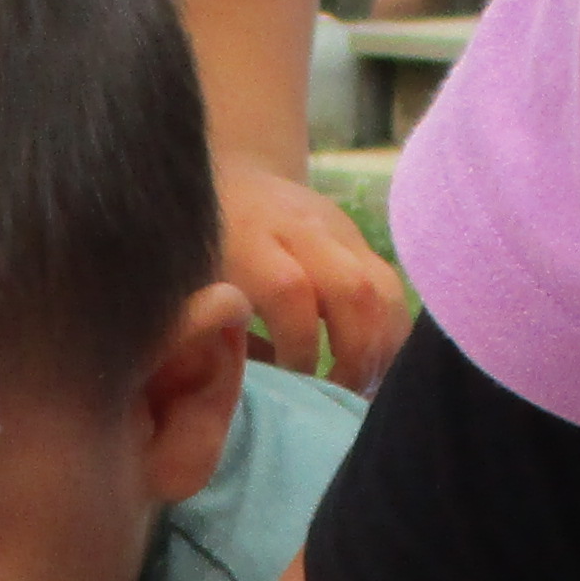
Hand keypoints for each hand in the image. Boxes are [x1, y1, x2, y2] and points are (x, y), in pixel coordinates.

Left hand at [216, 156, 410, 391]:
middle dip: (354, 355)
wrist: (229, 184)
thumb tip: (243, 386)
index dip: (299, 346)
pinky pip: (392, 288)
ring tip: (364, 387)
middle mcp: (301, 227)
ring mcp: (338, 229)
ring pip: (383, 289)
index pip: (290, 290)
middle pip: (352, 289)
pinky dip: (391, 333)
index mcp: (247, 238)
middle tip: (339, 395)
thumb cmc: (195, 251)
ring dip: (382, 348)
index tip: (293, 383)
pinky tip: (376, 365)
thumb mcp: (187, 283)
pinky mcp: (360, 240)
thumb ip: (208, 327)